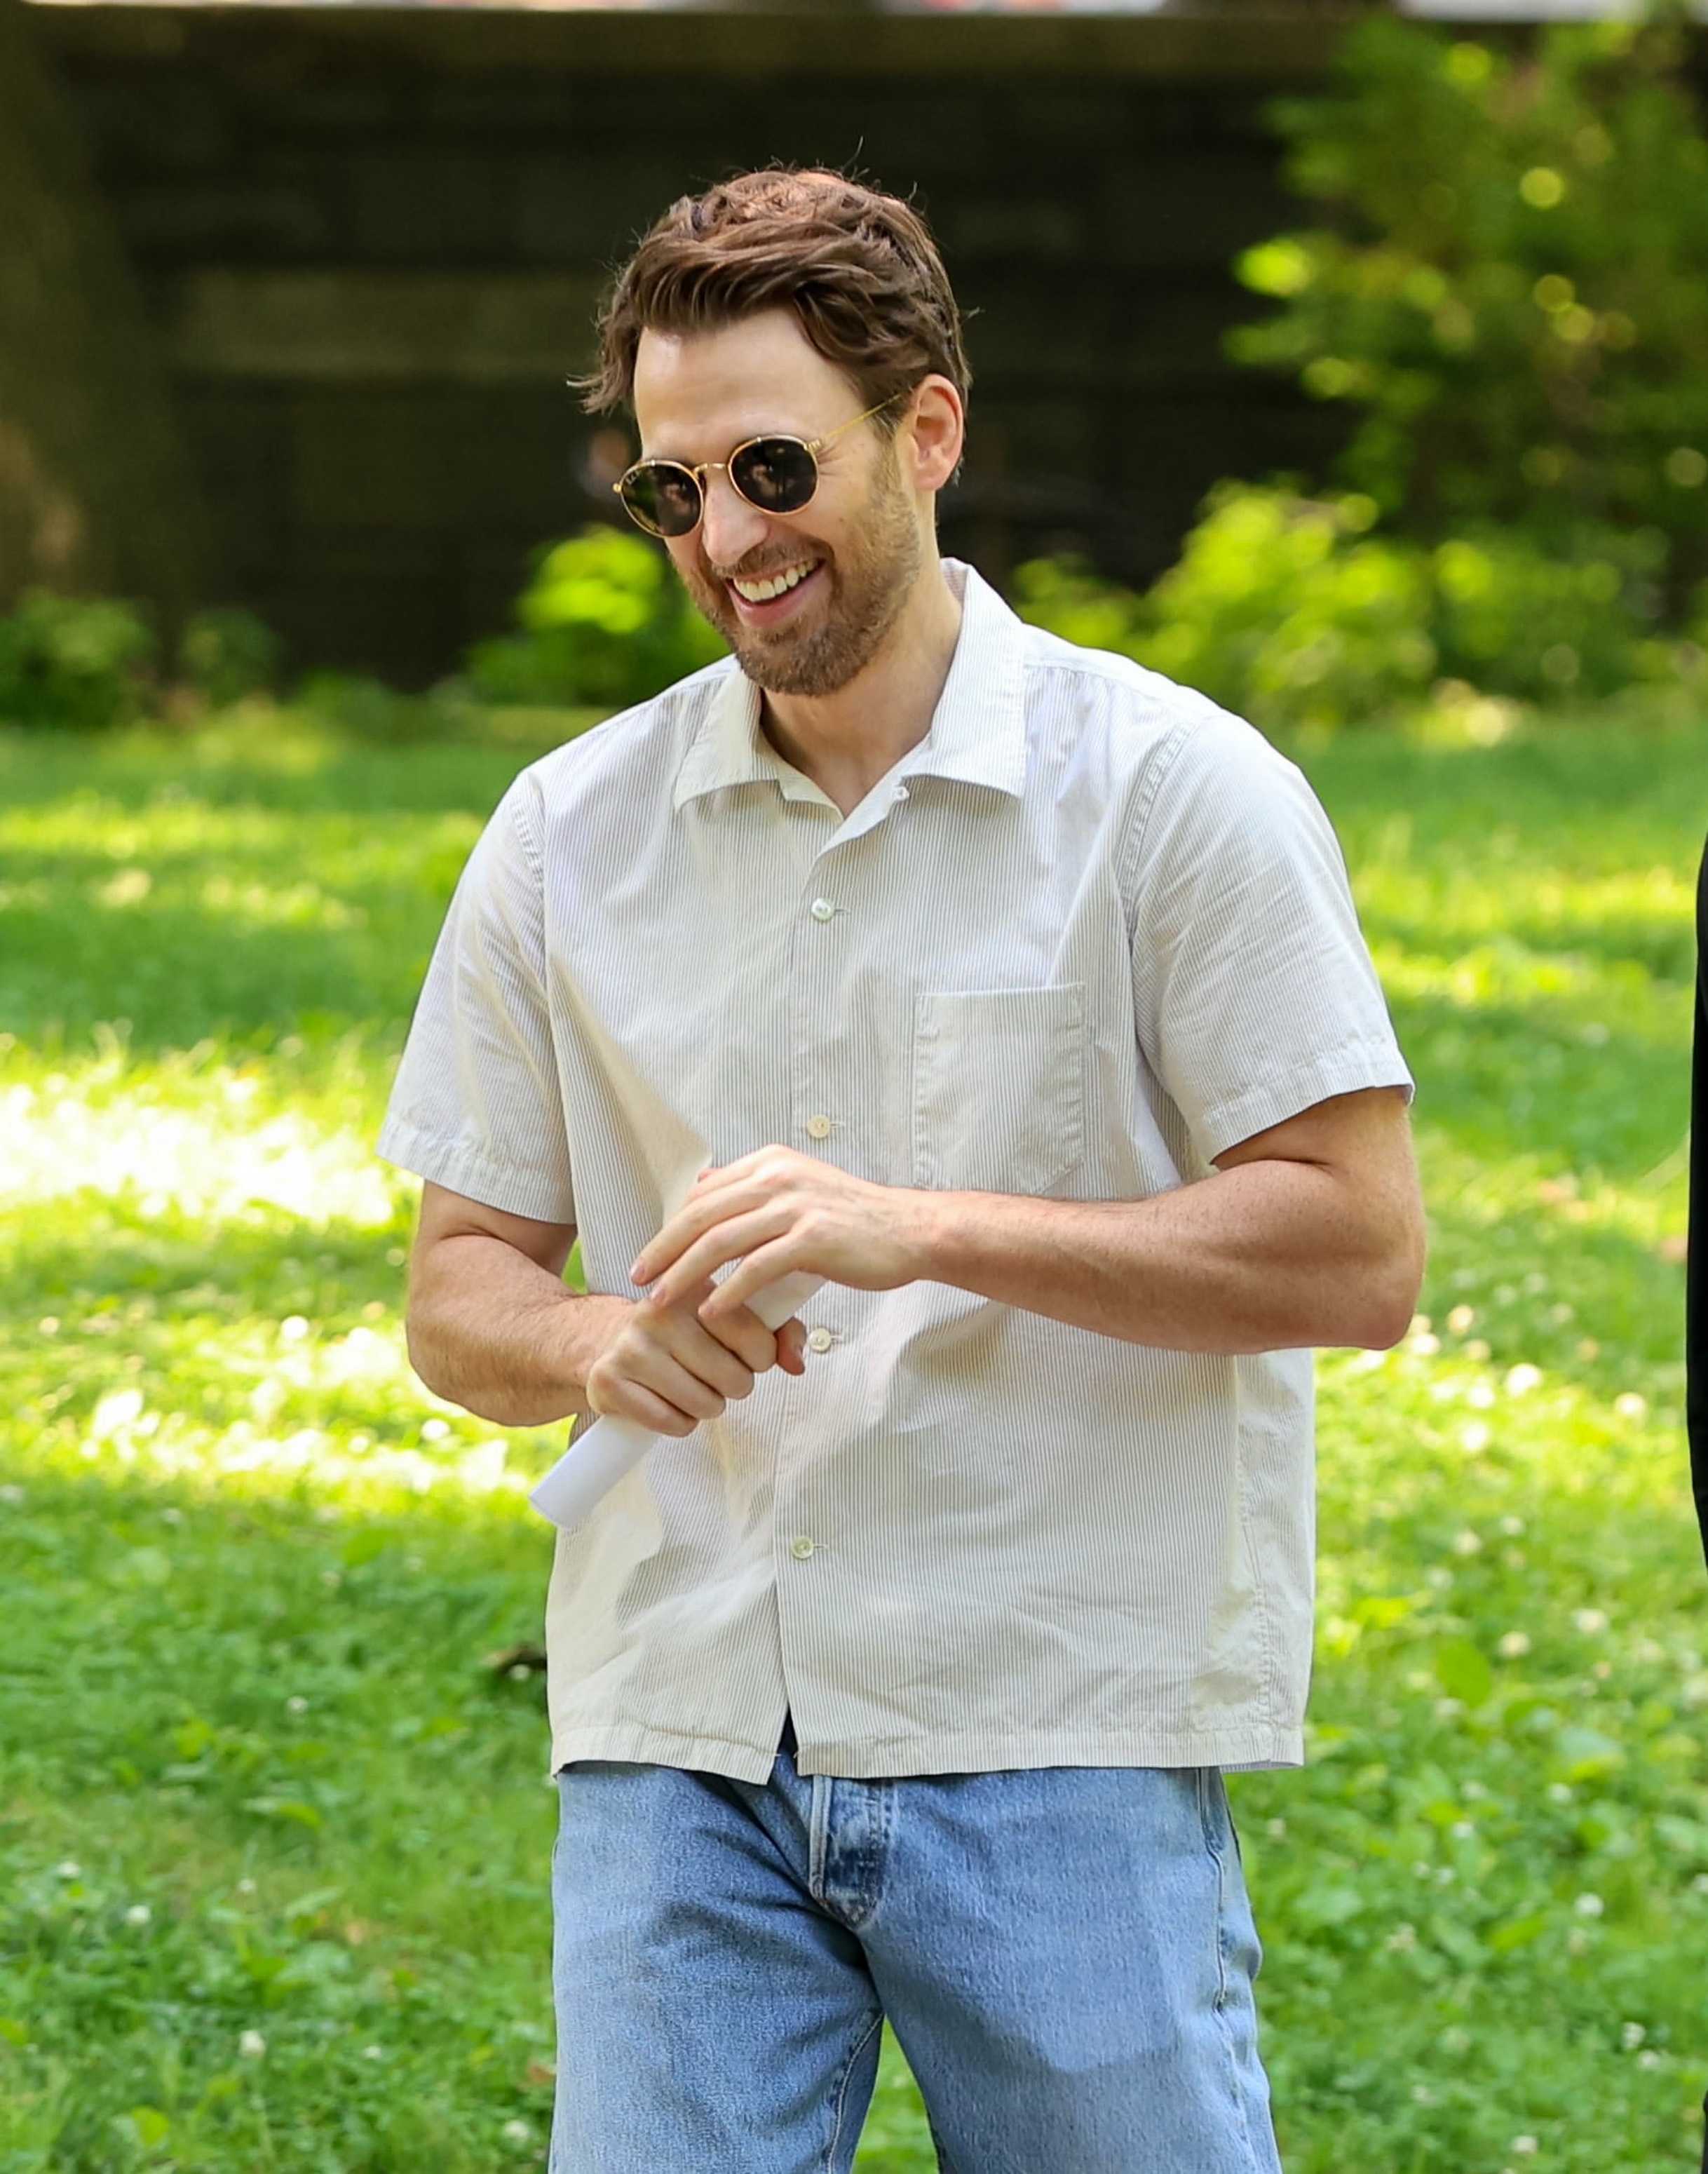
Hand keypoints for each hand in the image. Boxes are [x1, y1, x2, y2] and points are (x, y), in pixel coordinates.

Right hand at [584, 1277, 805, 1437]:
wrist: (608, 1341)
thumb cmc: (684, 1332)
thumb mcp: (733, 1317)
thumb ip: (779, 1331)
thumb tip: (796, 1363)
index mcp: (695, 1287)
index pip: (756, 1339)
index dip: (761, 1358)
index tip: (746, 1354)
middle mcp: (659, 1312)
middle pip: (733, 1379)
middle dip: (733, 1385)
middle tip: (714, 1374)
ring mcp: (630, 1346)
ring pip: (703, 1405)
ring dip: (706, 1406)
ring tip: (690, 1386)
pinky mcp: (609, 1380)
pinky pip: (671, 1423)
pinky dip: (679, 1423)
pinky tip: (668, 1401)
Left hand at [631, 1148, 931, 1326]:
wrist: (909, 1231)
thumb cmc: (854, 1219)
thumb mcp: (799, 1186)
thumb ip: (753, 1186)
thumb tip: (703, 1183)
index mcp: (770, 1163)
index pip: (703, 1194)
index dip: (670, 1226)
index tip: (651, 1256)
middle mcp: (778, 1177)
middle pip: (701, 1215)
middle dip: (663, 1249)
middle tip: (638, 1278)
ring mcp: (796, 1206)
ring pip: (721, 1241)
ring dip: (685, 1274)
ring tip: (661, 1301)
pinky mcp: (813, 1238)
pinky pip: (757, 1267)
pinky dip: (728, 1291)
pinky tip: (710, 1311)